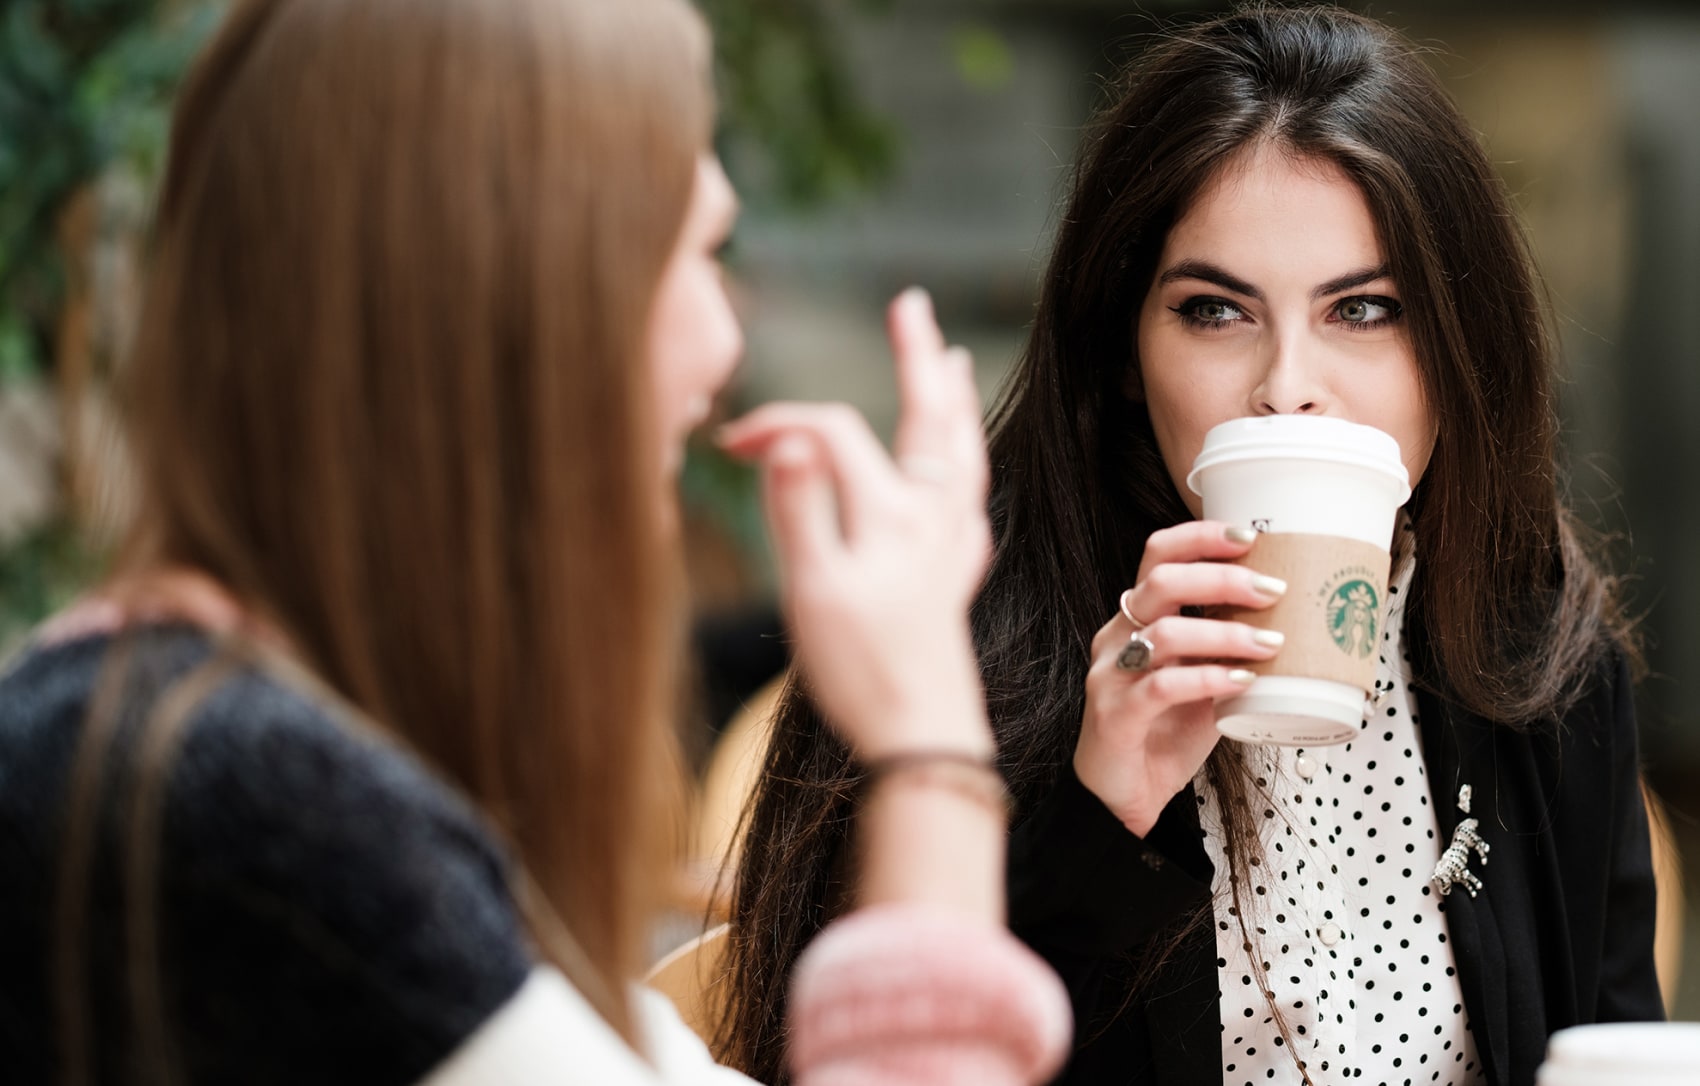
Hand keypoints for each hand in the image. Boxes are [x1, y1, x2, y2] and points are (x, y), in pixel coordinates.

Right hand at [719, 289, 992, 759]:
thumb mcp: (812, 590)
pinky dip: (965, 471)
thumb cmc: (860, 671)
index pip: (831, 433)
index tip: (729, 444)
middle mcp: (929, 519)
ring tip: (951, 360)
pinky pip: (970, 503)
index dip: (778, 424)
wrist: (922, 741)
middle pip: (928, 416)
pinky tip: (962, 481)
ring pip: (960, 453)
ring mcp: (949, 548)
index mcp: (890, 514)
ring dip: (951, 401)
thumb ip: (799, 508)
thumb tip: (786, 439)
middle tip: (910, 306)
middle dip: (915, 357)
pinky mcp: (955, 580)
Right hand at [1075, 521, 1288, 835]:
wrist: (1122, 797)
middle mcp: (1116, 636)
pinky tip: (1241, 681)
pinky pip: (1162, 686)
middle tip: (1273, 590)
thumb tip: (1294, 621)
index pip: (1158, 554)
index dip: (1201, 538)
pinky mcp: (1115, 714)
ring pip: (1166, 631)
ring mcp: (1111, 674)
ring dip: (1226, 633)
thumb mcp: (1202, 680)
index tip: (1250, 537)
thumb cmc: (1163, 734)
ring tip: (1270, 644)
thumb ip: (1228, 649)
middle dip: (1223, 578)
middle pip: (1162, 581)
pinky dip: (1207, 678)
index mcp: (1135, 619)